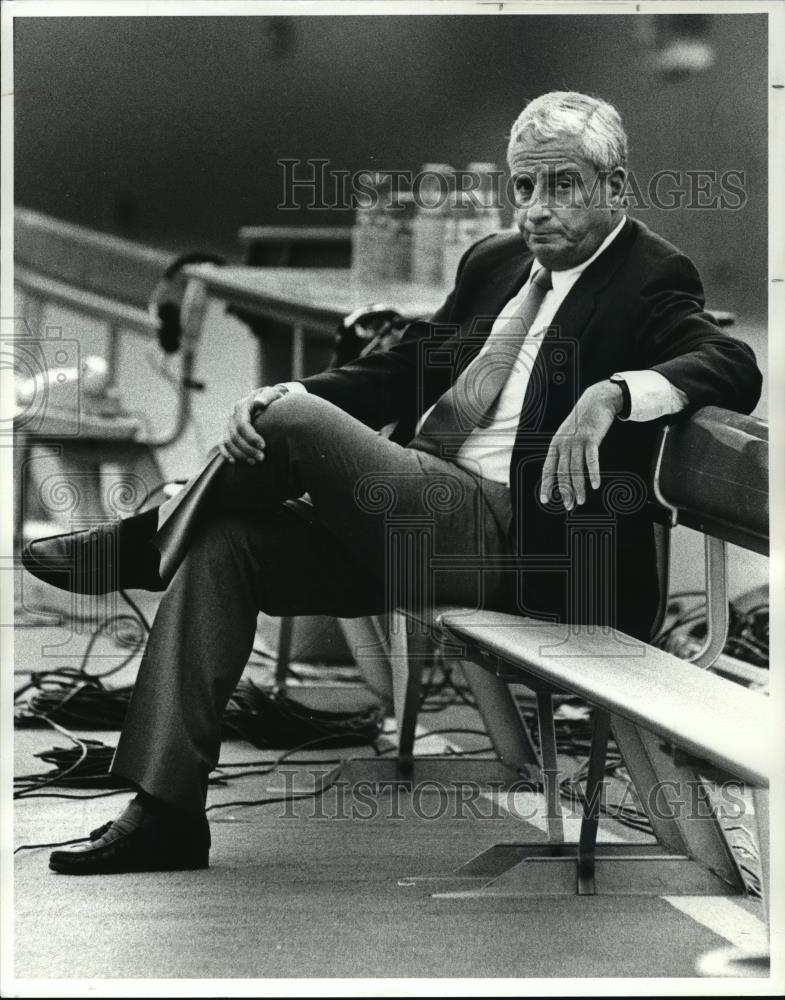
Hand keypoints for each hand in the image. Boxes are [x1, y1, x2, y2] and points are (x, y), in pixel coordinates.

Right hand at [219, 385, 286, 463]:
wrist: (268, 400)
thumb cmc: (273, 399)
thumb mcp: (273, 394)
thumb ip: (268, 397)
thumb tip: (259, 403)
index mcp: (243, 406)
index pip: (243, 425)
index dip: (251, 437)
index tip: (263, 446)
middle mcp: (233, 415)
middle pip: (235, 436)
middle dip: (248, 449)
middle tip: (261, 457)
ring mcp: (229, 424)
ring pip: (228, 442)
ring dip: (240, 454)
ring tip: (254, 461)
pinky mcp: (228, 432)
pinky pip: (222, 443)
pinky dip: (226, 453)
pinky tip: (234, 462)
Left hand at [539, 381, 622, 510]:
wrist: (596, 400)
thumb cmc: (583, 422)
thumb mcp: (569, 436)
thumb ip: (565, 452)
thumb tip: (565, 473)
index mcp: (555, 444)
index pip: (548, 468)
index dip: (546, 485)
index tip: (545, 499)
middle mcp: (564, 443)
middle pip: (562, 472)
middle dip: (565, 491)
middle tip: (569, 506)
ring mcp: (577, 441)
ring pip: (576, 469)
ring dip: (579, 487)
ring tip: (581, 501)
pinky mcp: (591, 438)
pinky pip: (592, 459)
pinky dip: (593, 473)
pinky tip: (596, 484)